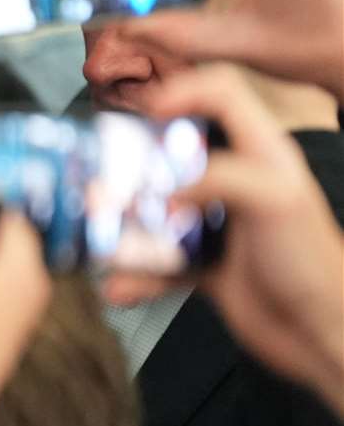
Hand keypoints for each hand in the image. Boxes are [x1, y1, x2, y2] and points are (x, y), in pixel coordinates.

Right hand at [107, 65, 343, 417]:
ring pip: (157, 207)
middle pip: (174, 150)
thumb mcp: (275, 200)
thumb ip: (221, 175)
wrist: (321, 336)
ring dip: (127, 224)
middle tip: (106, 173)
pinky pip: (158, 260)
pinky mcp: (205, 263)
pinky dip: (136, 275)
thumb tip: (162, 188)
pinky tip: (121, 286)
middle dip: (135, 161)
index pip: (222, 93)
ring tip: (103, 234)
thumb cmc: (312, 264)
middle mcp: (237, 181)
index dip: (183, 89)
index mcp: (263, 153)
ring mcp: (218, 223)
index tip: (145, 109)